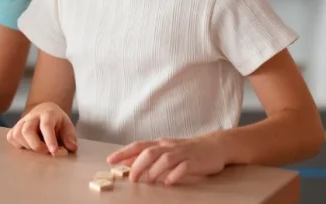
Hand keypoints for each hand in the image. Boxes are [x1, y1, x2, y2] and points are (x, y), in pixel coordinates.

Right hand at [6, 102, 76, 154]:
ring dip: (27, 146)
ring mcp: (22, 121)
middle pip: (27, 130)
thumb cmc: (57, 121)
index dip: (49, 139)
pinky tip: (28, 146)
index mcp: (47, 114)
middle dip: (35, 145)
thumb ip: (70, 136)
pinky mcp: (15, 128)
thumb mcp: (67, 125)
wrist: (45, 110)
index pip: (46, 125)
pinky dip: (18, 145)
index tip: (54, 151)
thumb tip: (71, 148)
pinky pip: (11, 137)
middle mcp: (32, 116)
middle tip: (45, 151)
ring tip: (38, 148)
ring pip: (17, 134)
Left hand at [107, 136, 226, 184]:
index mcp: (160, 143)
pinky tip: (168, 182)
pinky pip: (183, 167)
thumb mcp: (165, 150)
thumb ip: (147, 156)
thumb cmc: (186, 150)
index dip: (124, 152)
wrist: (214, 145)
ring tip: (148, 182)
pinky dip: (174, 175)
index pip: (138, 145)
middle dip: (138, 165)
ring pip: (165, 159)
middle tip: (132, 179)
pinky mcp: (194, 161)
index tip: (110, 160)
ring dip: (154, 171)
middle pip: (150, 152)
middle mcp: (169, 146)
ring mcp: (182, 153)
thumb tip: (127, 162)